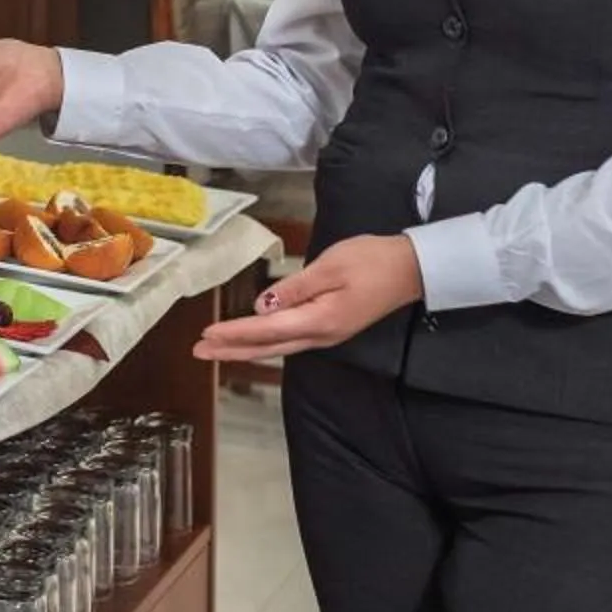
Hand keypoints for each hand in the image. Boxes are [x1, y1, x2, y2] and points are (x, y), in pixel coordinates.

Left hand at [193, 235, 423, 362]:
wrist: (412, 269)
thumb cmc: (371, 260)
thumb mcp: (330, 267)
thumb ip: (294, 289)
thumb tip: (261, 307)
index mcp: (319, 320)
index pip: (267, 330)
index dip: (234, 333)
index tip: (206, 336)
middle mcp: (321, 335)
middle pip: (268, 346)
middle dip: (232, 349)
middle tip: (199, 351)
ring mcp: (328, 335)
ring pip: (278, 346)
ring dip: (245, 348)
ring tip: (217, 348)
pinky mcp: (331, 328)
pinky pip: (291, 340)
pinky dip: (265, 342)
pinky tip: (253, 341)